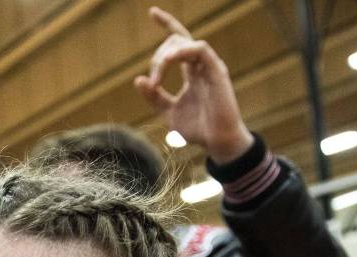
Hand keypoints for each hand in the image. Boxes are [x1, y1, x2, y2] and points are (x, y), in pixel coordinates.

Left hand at [134, 7, 252, 162]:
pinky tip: (168, 62)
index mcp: (192, 72)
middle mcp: (201, 66)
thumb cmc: (197, 129)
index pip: (179, 41)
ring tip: (158, 77)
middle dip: (158, 59)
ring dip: (165, 57)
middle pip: (175, 43)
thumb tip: (138, 80)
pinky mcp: (217, 71)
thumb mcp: (168, 112)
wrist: (216, 142)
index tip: (152, 12)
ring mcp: (210, 67)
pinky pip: (200, 49)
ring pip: (186, 43)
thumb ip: (154, 97)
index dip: (167, 24)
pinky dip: (182, 51)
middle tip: (153, 84)